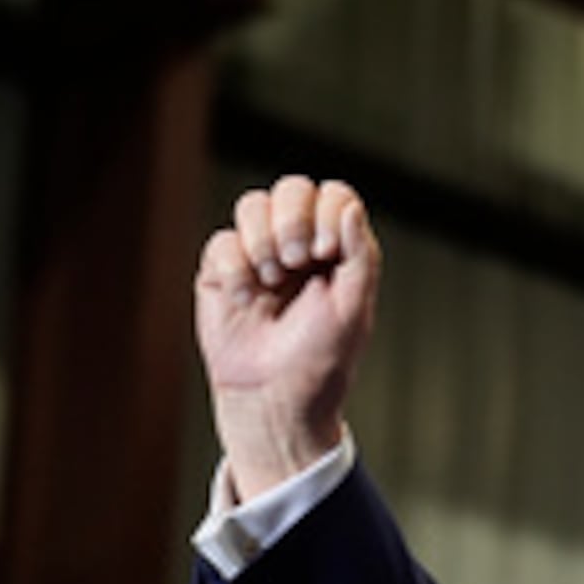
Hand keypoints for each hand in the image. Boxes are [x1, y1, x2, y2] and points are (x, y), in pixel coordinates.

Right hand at [195, 176, 380, 499]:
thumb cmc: (322, 358)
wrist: (276, 395)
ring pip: (252, 205)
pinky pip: (223, 241)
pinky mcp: (224, 269)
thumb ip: (360, 255)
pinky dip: (236, 268)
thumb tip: (349, 207)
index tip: (327, 252)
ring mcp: (260, 254)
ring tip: (272, 280)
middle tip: (297, 259)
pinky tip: (247, 299)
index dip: (327, 211)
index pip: (334, 195)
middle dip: (293, 219)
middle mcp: (300, 245)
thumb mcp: (353, 308)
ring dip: (263, 240)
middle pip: (292, 188)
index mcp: (338, 251)